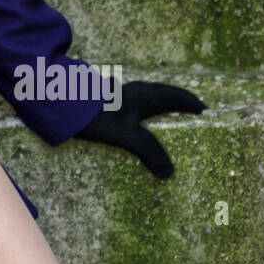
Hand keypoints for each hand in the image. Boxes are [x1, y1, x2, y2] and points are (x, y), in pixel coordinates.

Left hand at [73, 80, 205, 177]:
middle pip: (160, 93)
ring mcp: (115, 94)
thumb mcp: (127, 135)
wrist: (58, 101)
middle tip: (188, 110)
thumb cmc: (95, 115)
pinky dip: (138, 112)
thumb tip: (169, 172)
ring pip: (143, 97)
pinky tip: (131, 121)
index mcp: (143, 96)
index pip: (175, 96)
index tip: (205, 109)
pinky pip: (128, 104)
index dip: (190, 103)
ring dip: (156, 104)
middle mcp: (132, 91)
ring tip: (163, 118)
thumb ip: (149, 151)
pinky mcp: (101, 100)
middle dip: (176, 101)